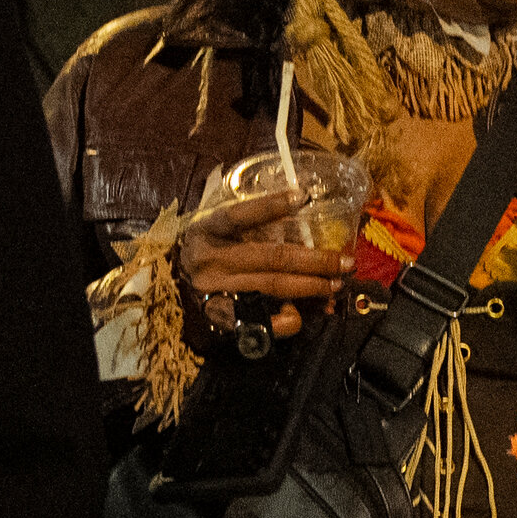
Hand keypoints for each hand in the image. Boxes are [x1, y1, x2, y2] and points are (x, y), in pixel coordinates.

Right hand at [181, 188, 353, 339]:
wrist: (171, 282)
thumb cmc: (208, 247)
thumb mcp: (219, 226)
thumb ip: (252, 218)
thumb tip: (302, 200)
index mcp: (208, 228)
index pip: (240, 214)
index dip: (271, 205)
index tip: (302, 197)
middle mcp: (211, 258)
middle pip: (271, 257)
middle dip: (315, 260)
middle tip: (345, 262)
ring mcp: (214, 288)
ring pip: (271, 286)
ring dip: (310, 286)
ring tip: (335, 284)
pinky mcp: (219, 315)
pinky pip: (258, 320)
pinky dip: (284, 318)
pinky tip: (301, 314)